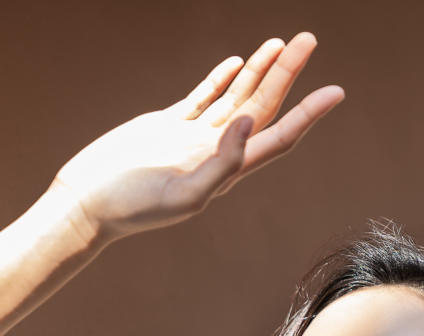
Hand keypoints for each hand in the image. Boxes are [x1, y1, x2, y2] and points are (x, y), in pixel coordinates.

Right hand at [49, 32, 344, 242]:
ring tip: (281, 43)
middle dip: (287, 74)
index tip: (335, 91)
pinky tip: (236, 63)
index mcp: (227, 171)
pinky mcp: (167, 126)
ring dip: (260, 71)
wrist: (87, 203)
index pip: (279, 137)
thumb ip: (222, 163)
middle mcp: (216, 152)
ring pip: (237, 97)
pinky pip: (203, 97)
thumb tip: (250, 123)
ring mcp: (192, 138)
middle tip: (309, 39)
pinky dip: (220, 79)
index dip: (309, 114)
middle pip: (264, 107)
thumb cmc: (132, 207)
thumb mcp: (183, 195)